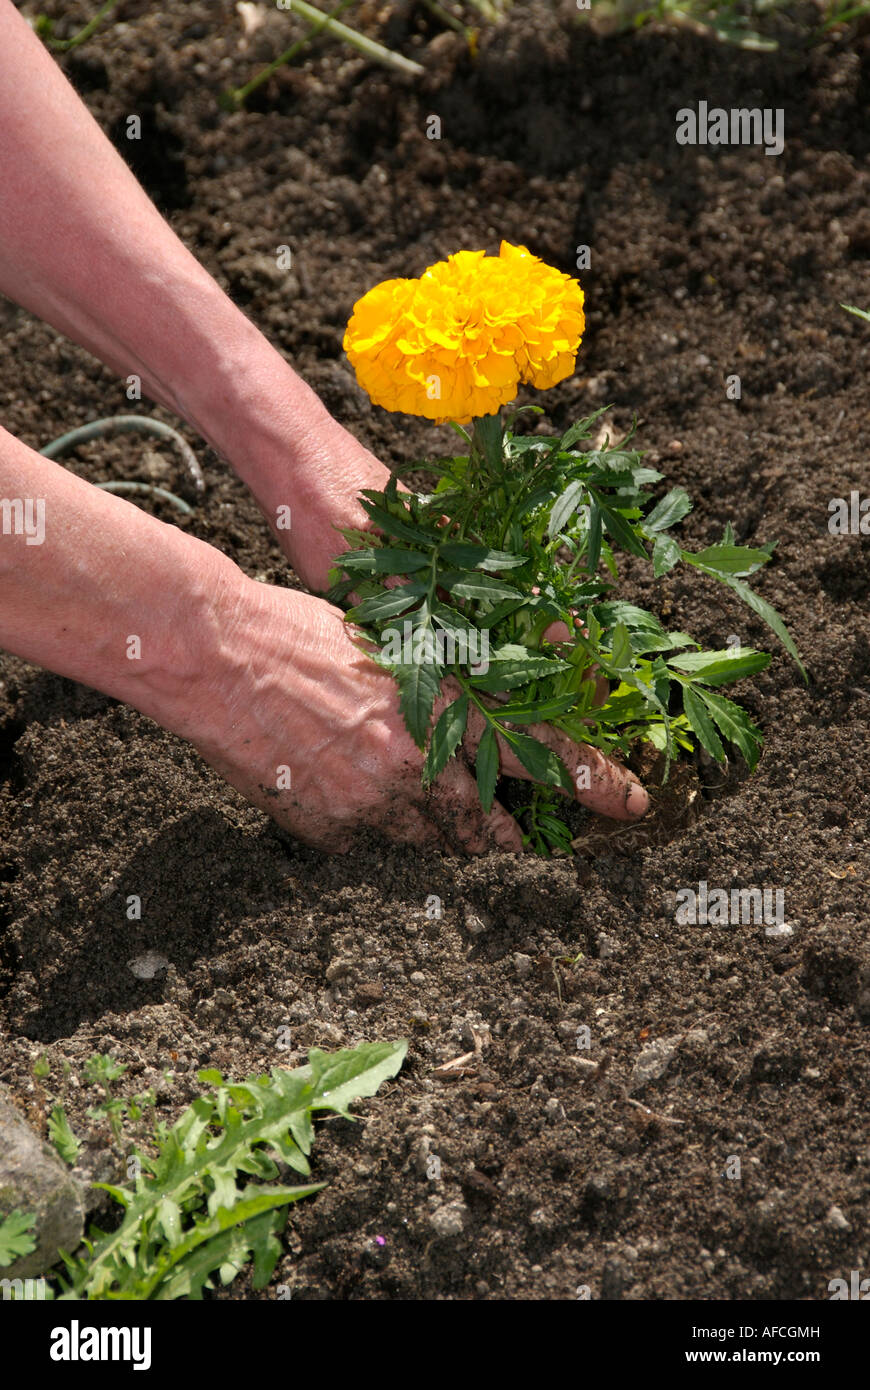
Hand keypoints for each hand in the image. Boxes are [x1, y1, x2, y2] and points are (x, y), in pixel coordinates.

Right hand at [180, 576, 646, 853]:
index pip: (543, 753)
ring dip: (446, 834)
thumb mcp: (396, 642)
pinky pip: (373, 844)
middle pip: (488, 823)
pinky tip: (361, 798)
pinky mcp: (330, 828)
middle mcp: (419, 764)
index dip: (595, 783)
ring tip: (442, 824)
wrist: (222, 655)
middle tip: (515, 834)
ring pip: (433, 841)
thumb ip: (443, 685)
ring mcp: (373, 804)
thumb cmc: (306, 630)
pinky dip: (379, 826)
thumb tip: (477, 709)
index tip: (633, 804)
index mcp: (444, 708)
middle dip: (506, 833)